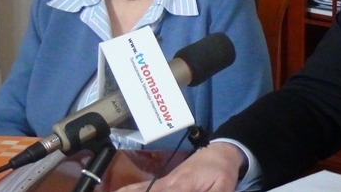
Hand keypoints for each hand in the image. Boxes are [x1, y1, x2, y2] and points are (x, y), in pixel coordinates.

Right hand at [116, 142, 245, 191]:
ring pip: (140, 189)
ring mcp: (164, 182)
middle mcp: (168, 183)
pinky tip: (117, 191)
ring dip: (128, 191)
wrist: (220, 152)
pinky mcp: (164, 182)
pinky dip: (129, 189)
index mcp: (182, 186)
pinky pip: (142, 187)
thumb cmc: (222, 170)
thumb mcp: (223, 187)